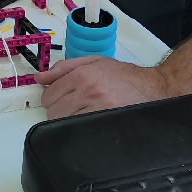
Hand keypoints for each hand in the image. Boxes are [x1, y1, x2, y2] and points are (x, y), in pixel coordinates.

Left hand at [35, 56, 172, 117]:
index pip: (49, 93)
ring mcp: (96, 107)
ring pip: (62, 122)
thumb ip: (64, 68)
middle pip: (53, 110)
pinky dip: (76, 128)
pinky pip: (77, 129)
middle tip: (71, 107)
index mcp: (82, 74)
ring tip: (80, 115)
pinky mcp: (104, 120)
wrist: (151, 87)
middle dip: (58, 110)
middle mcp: (87, 90)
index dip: (51, 98)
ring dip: (66, 120)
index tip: (60, 99)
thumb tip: (39, 78)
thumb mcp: (94, 62)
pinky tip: (85, 123)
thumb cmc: (123, 75)